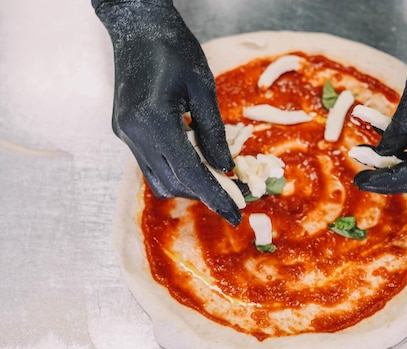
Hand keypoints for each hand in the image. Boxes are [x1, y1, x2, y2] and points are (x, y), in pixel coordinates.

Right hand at [93, 0, 240, 224]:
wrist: (136, 26)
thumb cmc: (174, 48)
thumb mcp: (203, 87)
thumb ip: (214, 132)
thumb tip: (226, 169)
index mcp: (153, 118)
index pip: (189, 171)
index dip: (215, 196)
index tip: (235, 214)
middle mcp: (132, 132)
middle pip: (172, 181)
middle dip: (203, 192)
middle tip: (233, 193)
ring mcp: (123, 133)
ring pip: (158, 178)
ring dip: (188, 183)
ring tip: (216, 177)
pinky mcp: (122, 130)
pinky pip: (150, 163)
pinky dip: (175, 168)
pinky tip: (194, 158)